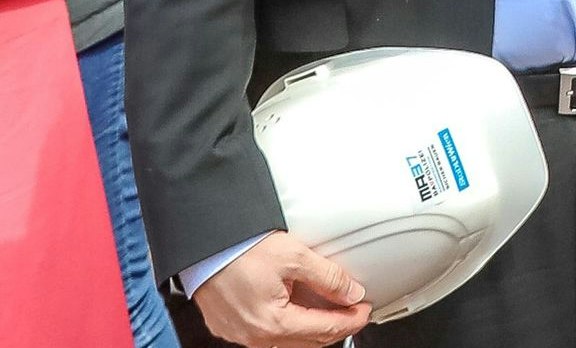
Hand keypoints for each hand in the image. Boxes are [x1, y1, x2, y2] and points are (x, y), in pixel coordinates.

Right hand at [192, 231, 371, 347]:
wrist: (202, 245)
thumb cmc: (238, 249)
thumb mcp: (295, 257)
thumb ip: (329, 278)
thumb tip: (351, 292)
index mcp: (272, 323)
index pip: (325, 330)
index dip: (352, 320)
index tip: (365, 310)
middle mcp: (254, 336)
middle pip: (308, 341)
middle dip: (336, 327)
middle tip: (354, 311)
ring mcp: (239, 333)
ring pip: (288, 340)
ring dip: (312, 328)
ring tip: (330, 309)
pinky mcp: (229, 326)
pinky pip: (267, 333)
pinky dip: (289, 324)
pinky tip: (298, 309)